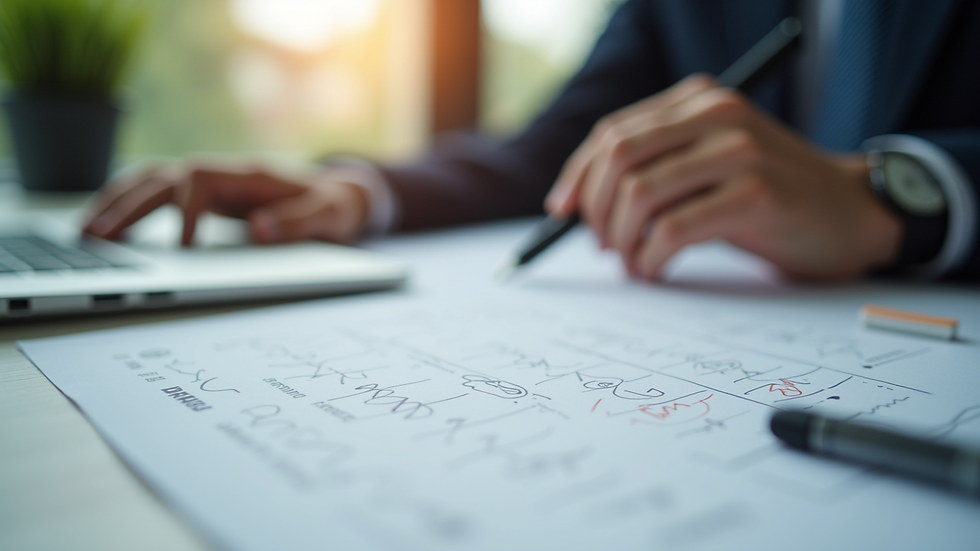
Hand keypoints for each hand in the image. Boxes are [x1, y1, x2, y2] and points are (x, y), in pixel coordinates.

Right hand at [83, 159, 369, 245]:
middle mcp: (222, 173)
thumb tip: (261, 230)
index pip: (201, 181)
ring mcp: (209, 182)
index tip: (181, 245)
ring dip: (116, 202)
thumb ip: (299, 221)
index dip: (187, 211)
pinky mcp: (203, 195)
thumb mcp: (329, 215)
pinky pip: (155, 193)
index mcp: (249, 175)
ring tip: (85, 234)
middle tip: (98, 238)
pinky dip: (126, 204)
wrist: (338, 193)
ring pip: (150, 181)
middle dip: (129, 206)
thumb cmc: (333, 206)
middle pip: (163, 178)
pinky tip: (104, 226)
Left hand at [545, 75, 901, 280]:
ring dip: (621, 239)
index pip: (613, 133)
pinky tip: (656, 270)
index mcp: (699, 100)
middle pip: (618, 157)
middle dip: (596, 210)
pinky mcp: (756, 194)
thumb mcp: (708, 165)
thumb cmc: (769, 196)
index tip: (562, 213)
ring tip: (632, 263)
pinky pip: (673, 229)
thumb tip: (578, 204)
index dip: (578, 177)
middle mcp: (717, 114)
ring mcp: (739, 151)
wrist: (852, 212)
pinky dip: (650, 257)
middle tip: (603, 247)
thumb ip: (655, 168)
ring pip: (640, 192)